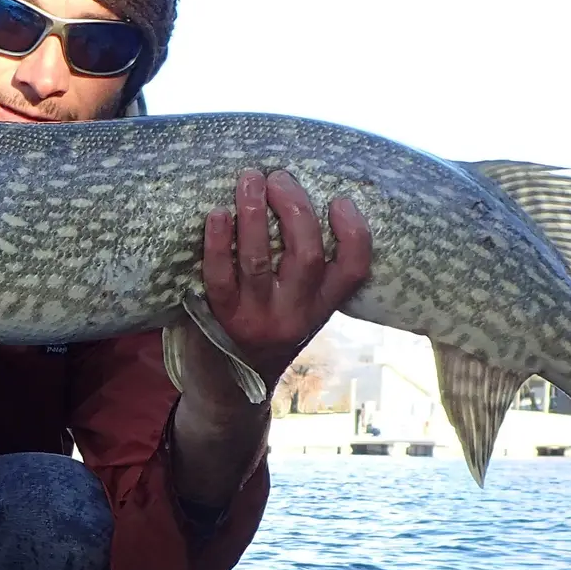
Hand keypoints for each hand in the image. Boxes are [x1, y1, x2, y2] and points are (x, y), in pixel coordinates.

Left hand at [186, 168, 371, 405]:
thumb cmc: (264, 333)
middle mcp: (294, 315)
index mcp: (321, 307)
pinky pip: (218, 277)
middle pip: (306, 256)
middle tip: (279, 177)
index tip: (340, 200)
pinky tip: (217, 215)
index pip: (353, 270)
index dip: (354, 232)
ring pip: (260, 261)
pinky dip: (217, 243)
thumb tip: (293, 199)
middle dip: (294, 208)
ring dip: (255, 214)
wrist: (228, 392)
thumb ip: (302, 271)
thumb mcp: (297, 309)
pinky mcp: (218, 321)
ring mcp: (256, 319)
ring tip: (249, 180)